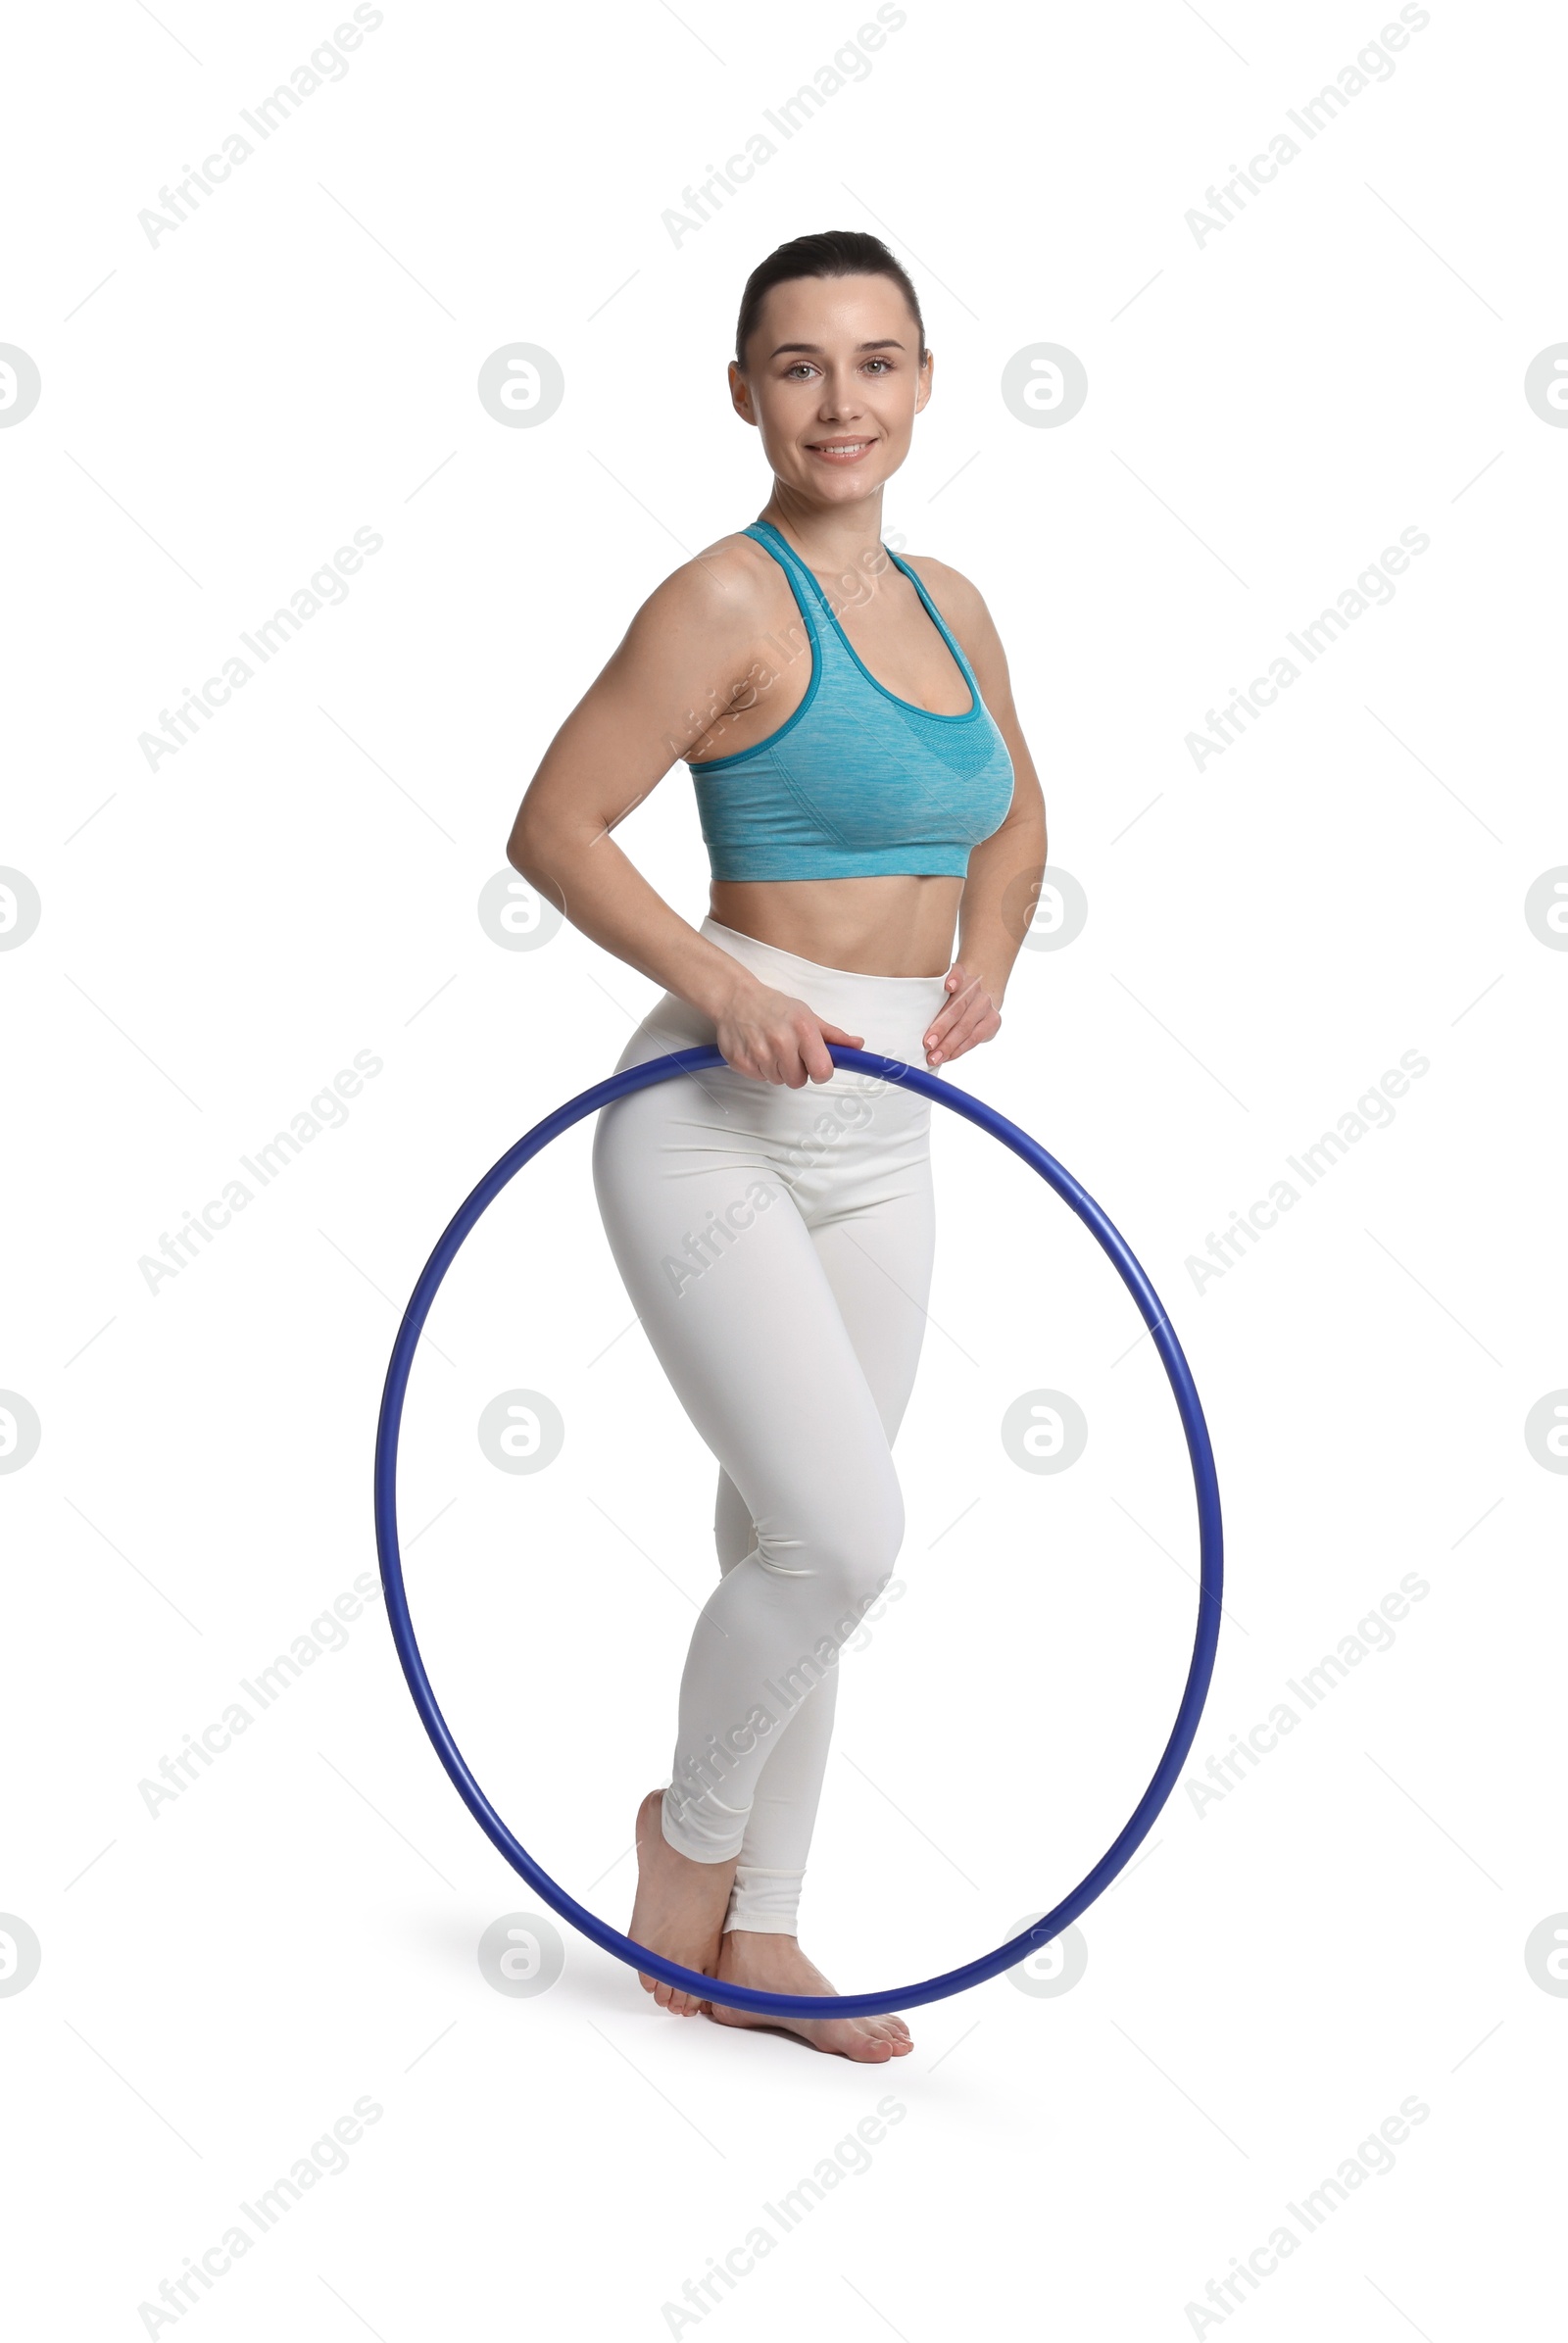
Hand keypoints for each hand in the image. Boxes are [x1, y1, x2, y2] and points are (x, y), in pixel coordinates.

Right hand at [715, 982, 864, 1086]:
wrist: (736, 999)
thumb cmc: (773, 1007)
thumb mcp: (807, 1016)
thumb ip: (833, 1035)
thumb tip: (857, 1046)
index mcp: (803, 1030)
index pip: (822, 1071)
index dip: (820, 1072)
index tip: (815, 1066)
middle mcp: (781, 1042)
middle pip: (798, 1081)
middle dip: (796, 1071)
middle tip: (789, 1053)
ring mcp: (759, 1054)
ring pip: (778, 1081)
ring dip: (777, 1070)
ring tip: (770, 1048)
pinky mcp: (741, 1062)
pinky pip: (760, 1079)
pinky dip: (760, 1069)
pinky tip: (757, 1050)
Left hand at [922, 962, 1001, 1066]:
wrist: (974, 1002)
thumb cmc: (945, 1000)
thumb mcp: (935, 993)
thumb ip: (925, 999)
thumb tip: (901, 1019)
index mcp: (960, 975)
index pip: (958, 972)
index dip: (954, 978)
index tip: (948, 986)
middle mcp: (974, 987)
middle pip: (958, 1007)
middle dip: (942, 1027)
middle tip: (927, 1043)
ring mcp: (985, 1003)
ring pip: (966, 1026)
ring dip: (949, 1045)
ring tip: (934, 1057)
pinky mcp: (993, 1020)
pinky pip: (975, 1038)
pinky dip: (958, 1050)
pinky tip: (946, 1056)